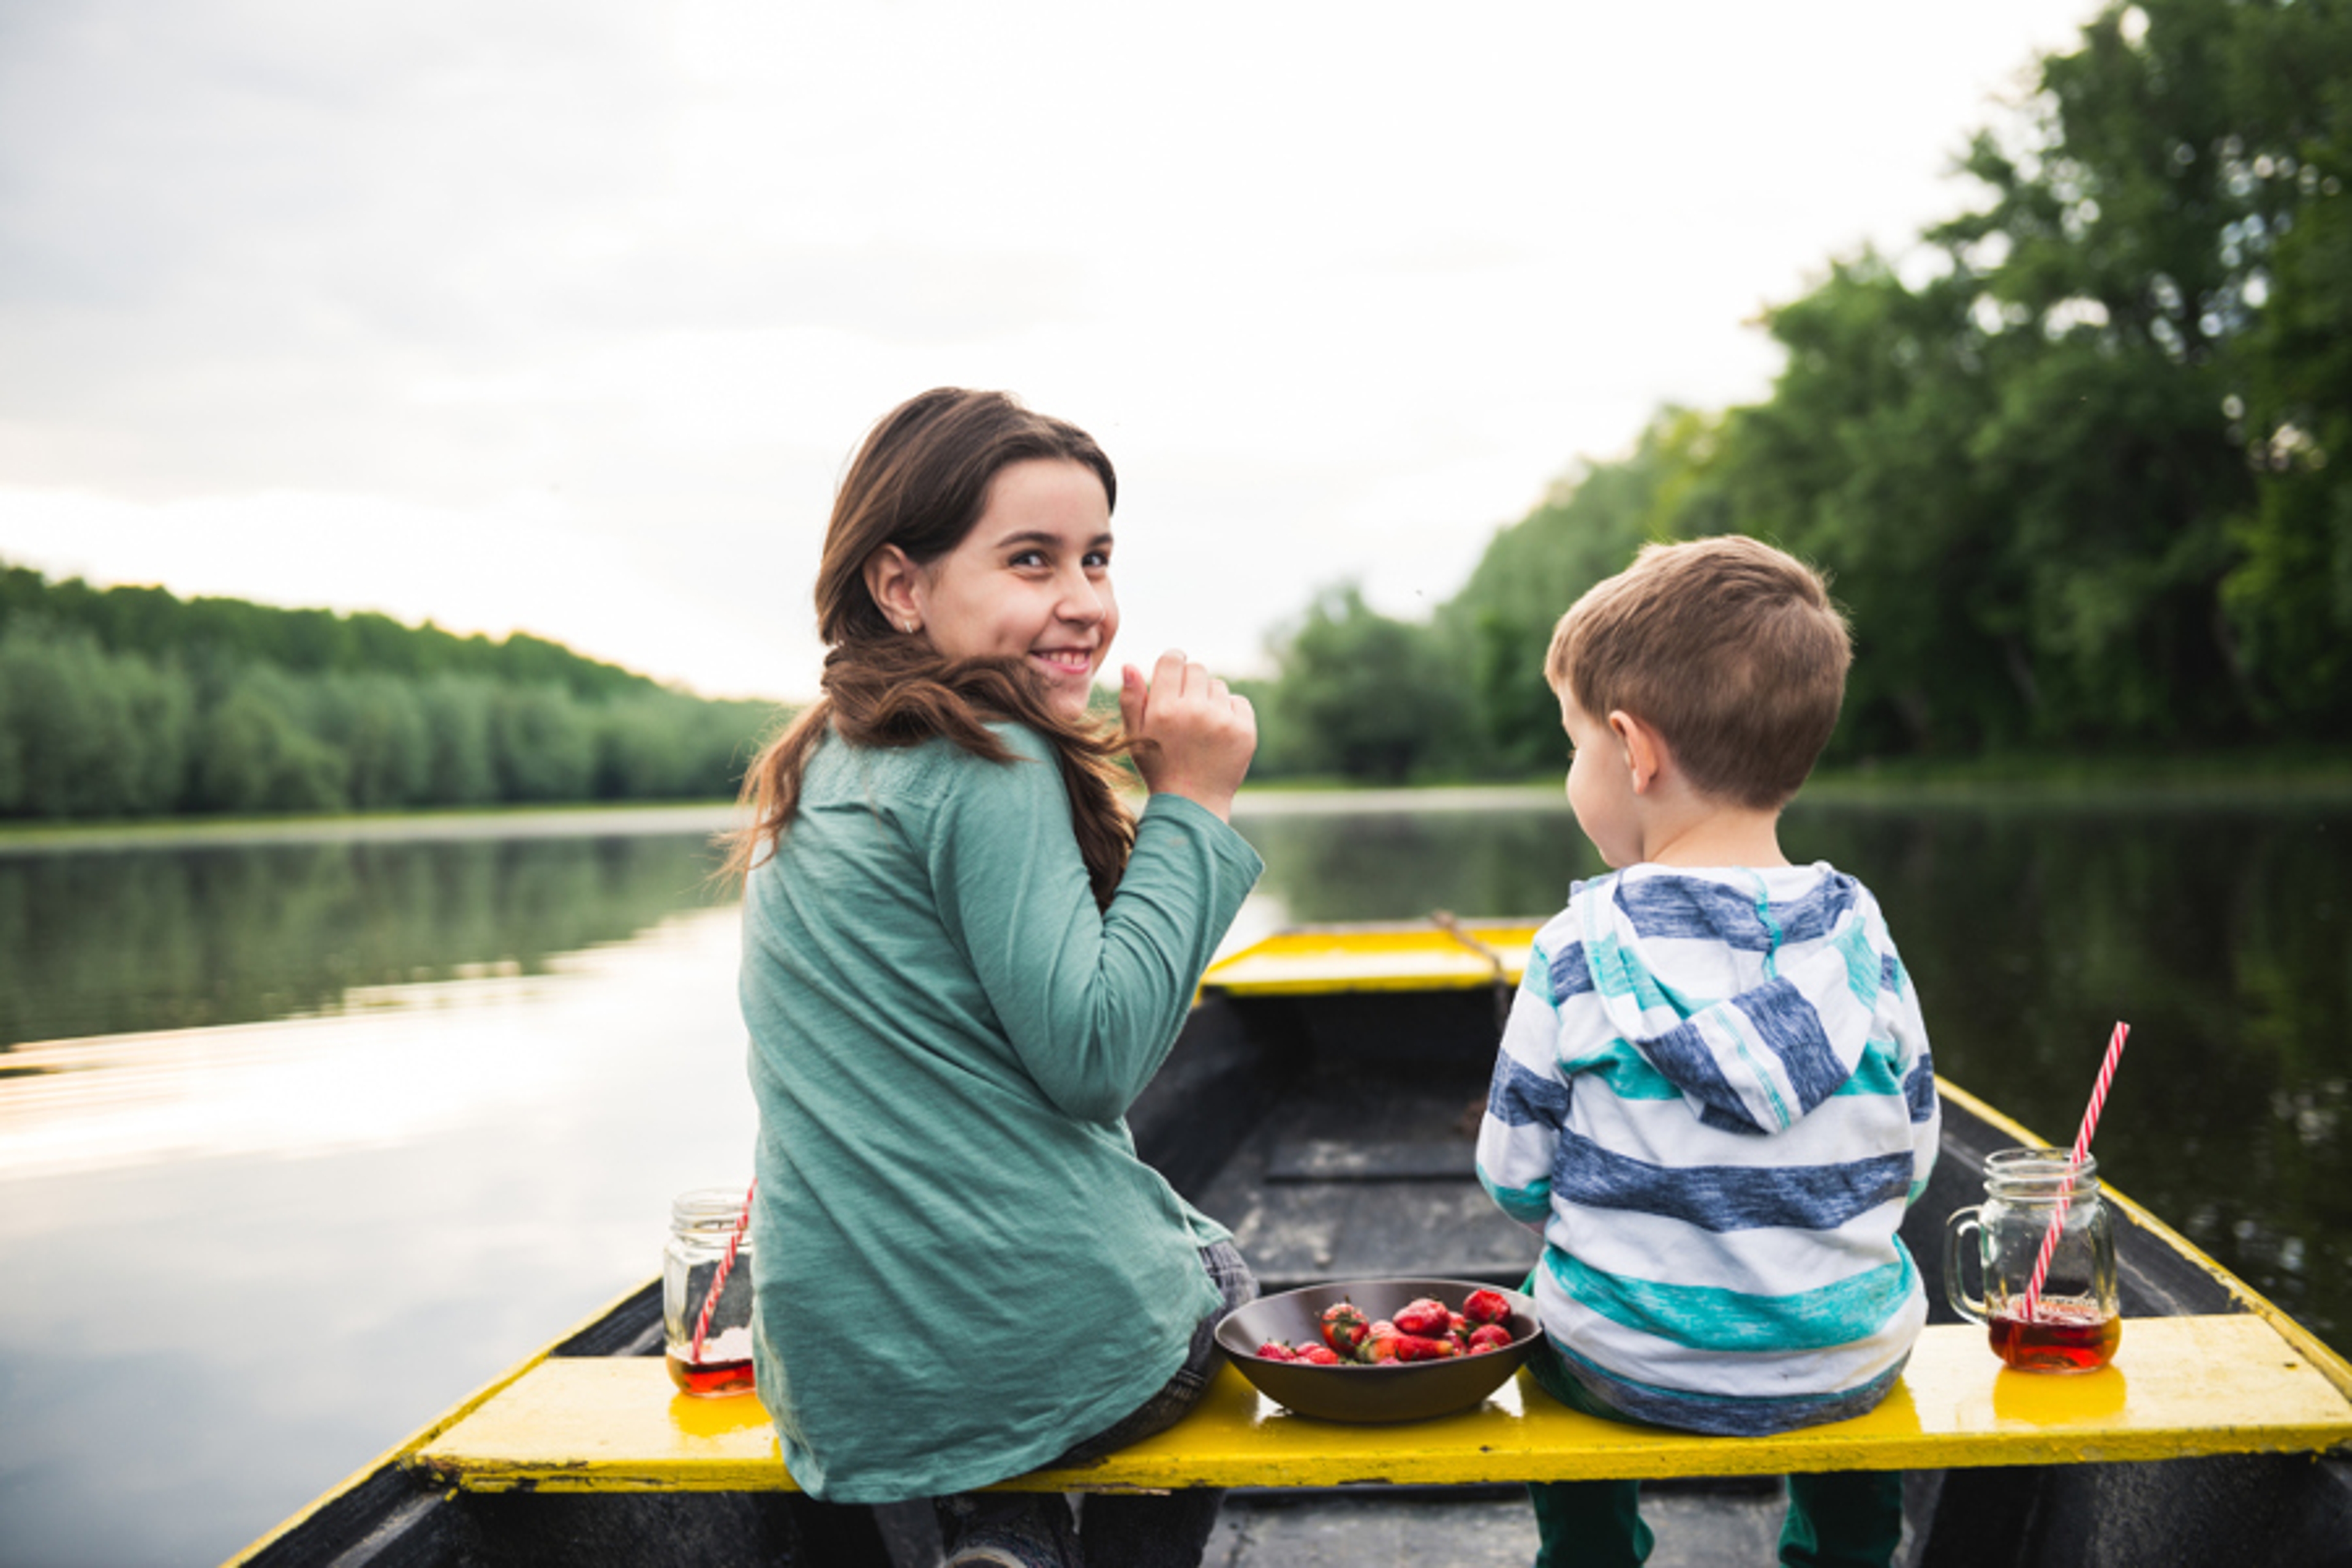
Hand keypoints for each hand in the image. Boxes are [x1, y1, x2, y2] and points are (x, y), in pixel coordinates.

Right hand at [1117, 650, 1256, 820]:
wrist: (1192, 804)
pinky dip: (1230, 712)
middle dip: (1190, 683)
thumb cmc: (1159, 767)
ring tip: (1201, 727)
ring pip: (1218, 685)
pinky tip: (1218, 734)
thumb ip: (1131, 700)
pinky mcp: (1244, 731)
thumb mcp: (1135, 736)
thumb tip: (1129, 665)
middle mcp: (1193, 712)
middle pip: (1197, 669)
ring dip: (1209, 699)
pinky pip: (1238, 702)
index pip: (1172, 660)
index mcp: (1163, 710)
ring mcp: (1222, 721)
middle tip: (1185, 709)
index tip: (1173, 672)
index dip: (1173, 661)